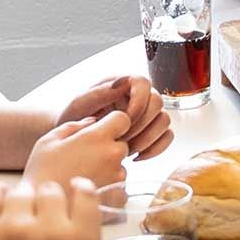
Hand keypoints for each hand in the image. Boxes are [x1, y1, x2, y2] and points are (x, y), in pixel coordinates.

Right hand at [0, 178, 105, 239]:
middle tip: (38, 222)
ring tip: (60, 217)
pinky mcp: (84, 236)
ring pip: (51, 190)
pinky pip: (85, 194)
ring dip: (55, 201)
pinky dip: (83, 190)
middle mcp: (15, 228)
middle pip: (21, 191)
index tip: (9, 203)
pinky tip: (81, 193)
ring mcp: (51, 230)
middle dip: (29, 204)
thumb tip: (6, 218)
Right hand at [24, 111, 129, 189]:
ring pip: (121, 166)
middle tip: (85, 158)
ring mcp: (117, 177)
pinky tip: (89, 190)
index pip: (122, 119)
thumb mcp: (49, 140)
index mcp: (97, 137)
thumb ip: (75, 126)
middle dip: (109, 147)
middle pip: (122, 144)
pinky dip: (109, 187)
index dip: (112, 123)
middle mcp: (112, 155)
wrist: (39, 208)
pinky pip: (120, 186)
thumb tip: (93, 121)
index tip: (100, 132)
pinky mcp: (118, 197)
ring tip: (84, 177)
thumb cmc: (41, 172)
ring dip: (109, 168)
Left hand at [55, 76, 172, 158]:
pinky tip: (136, 156)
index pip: (143, 83)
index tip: (123, 121)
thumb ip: (99, 93)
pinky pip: (167, 137)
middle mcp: (139, 95)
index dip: (137, 103)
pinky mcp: (152, 130)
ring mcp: (148, 113)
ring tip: (126, 149)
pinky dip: (155, 149)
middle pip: (158, 103)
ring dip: (147, 139)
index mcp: (122, 82)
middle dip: (140, 126)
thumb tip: (122, 83)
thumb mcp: (79, 105)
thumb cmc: (73, 119)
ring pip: (164, 121)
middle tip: (121, 139)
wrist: (72, 139)